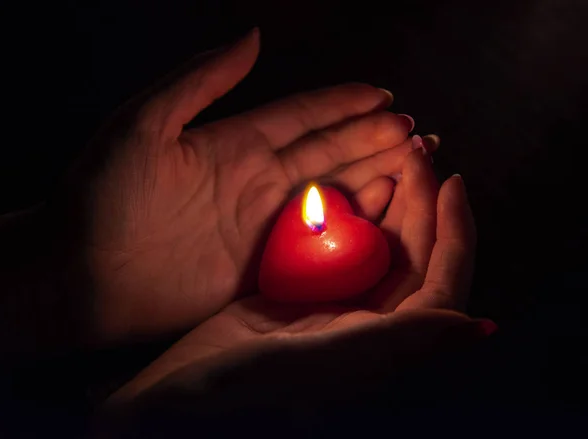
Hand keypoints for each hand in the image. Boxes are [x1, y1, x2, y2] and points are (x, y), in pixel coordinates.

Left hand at [56, 29, 428, 341]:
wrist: (77, 274)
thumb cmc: (101, 196)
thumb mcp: (144, 124)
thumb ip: (200, 80)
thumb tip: (253, 36)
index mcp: (234, 143)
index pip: (302, 116)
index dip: (342, 103)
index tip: (381, 93)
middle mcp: (256, 181)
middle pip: (328, 152)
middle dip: (372, 138)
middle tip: (416, 129)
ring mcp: (262, 225)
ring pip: (331, 195)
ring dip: (372, 178)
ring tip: (412, 163)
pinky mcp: (261, 268)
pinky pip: (316, 247)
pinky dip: (352, 232)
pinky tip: (382, 217)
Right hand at [109, 148, 477, 401]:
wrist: (178, 398)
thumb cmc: (248, 389)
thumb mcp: (331, 363)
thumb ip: (406, 344)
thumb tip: (477, 323)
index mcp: (388, 349)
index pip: (442, 283)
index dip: (456, 233)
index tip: (452, 182)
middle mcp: (371, 330)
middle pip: (412, 257)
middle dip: (420, 203)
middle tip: (416, 153)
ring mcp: (335, 312)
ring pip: (377, 247)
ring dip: (389, 203)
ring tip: (392, 160)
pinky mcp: (301, 300)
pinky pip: (337, 249)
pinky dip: (347, 215)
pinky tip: (348, 187)